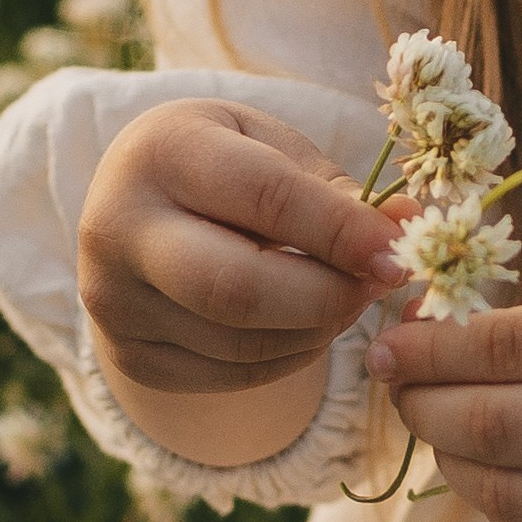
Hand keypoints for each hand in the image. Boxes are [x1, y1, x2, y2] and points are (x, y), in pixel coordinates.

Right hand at [79, 97, 416, 394]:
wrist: (135, 198)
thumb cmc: (222, 159)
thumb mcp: (270, 146)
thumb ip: (334, 188)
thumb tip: (407, 224)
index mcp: (161, 152)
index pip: (264, 198)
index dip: (340, 231)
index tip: (398, 251)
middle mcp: (119, 229)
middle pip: (237, 288)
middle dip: (329, 295)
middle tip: (383, 283)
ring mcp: (115, 303)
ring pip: (239, 344)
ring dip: (318, 328)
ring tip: (353, 296)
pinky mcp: (129, 357)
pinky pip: (229, 376)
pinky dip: (289, 356)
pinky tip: (311, 323)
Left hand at [368, 299, 521, 521]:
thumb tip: (428, 338)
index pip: (511, 344)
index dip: (434, 344)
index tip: (389, 340)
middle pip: (494, 424)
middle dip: (424, 403)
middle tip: (397, 385)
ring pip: (501, 493)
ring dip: (448, 458)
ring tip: (438, 428)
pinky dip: (495, 504)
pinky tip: (489, 473)